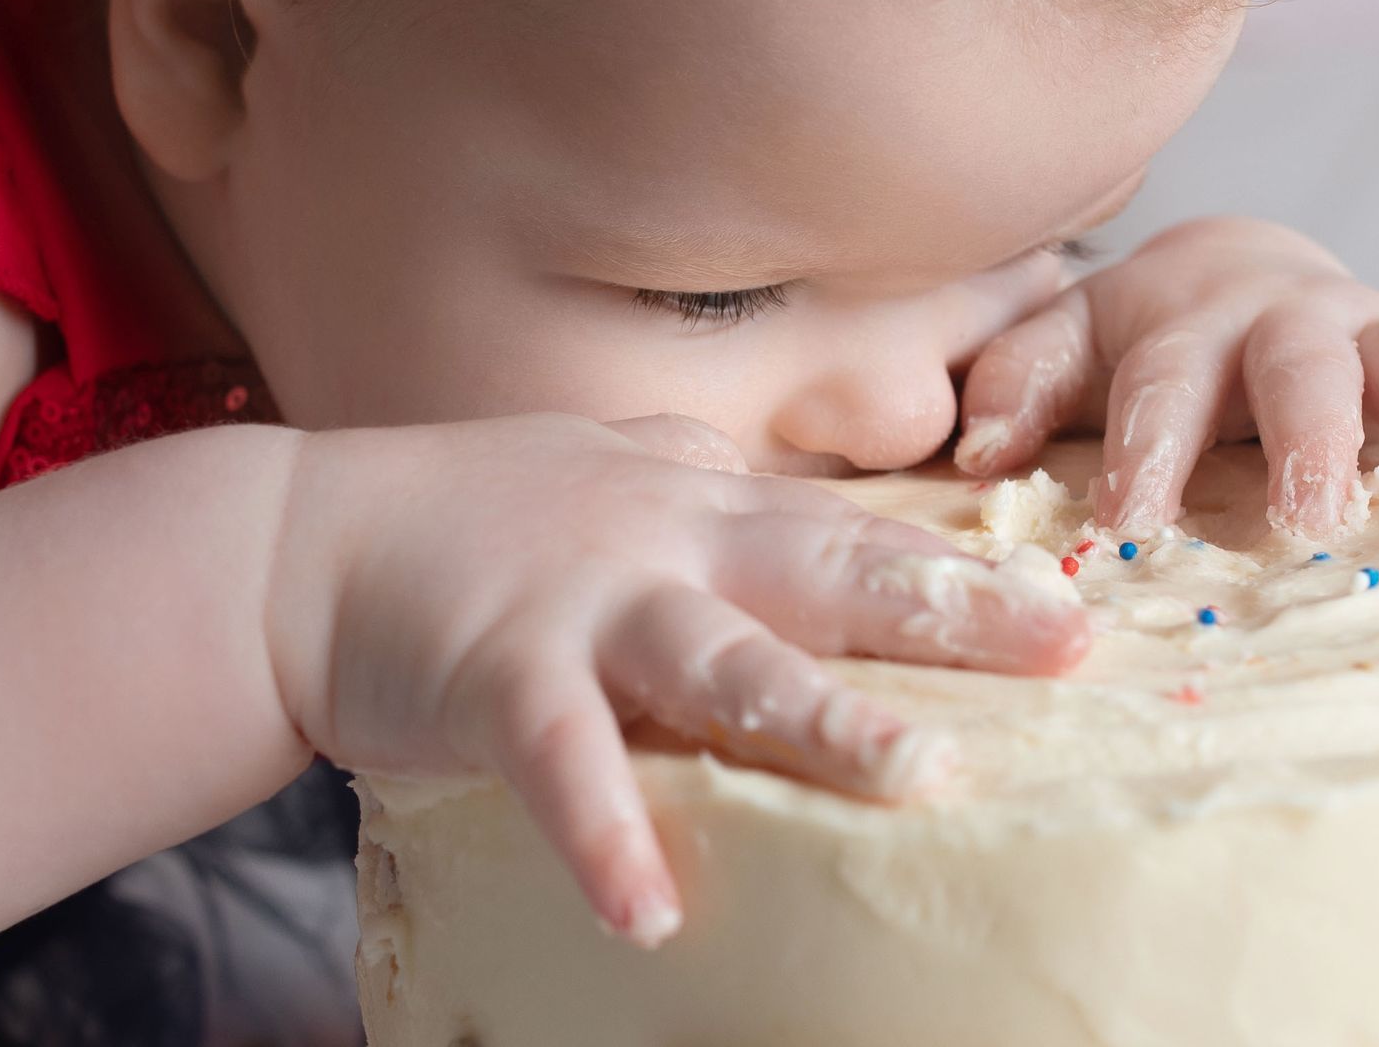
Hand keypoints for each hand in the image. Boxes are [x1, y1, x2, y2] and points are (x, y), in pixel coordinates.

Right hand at [265, 412, 1087, 948]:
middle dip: (951, 609)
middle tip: (1068, 644)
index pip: (851, 531)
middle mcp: (663, 541)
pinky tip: (646, 910)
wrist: (305, 543)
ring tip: (921, 776)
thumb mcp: (604, 468)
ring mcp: (585, 604)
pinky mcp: (500, 673)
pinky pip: (563, 759)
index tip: (1073, 599)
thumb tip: (783, 490)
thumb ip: (701, 477)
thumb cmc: (469, 510)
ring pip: (722, 658)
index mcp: (699, 503)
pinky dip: (602, 832)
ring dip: (821, 719)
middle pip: (827, 573)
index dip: (962, 565)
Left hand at [953, 216, 1378, 536]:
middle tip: (1311, 518)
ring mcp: (1371, 333)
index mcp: (1184, 320)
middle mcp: (1285, 321)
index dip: (1146, 453)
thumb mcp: (1067, 342)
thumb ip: (1019, 385)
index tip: (1130, 525)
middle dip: (1310, 441)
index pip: (1160, 387)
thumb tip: (972, 453)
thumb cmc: (1141, 332)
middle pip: (1300, 370)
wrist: (1235, 268)